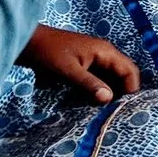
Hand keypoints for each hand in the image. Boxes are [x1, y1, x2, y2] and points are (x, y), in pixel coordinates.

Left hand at [18, 24, 140, 103]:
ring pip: (110, 79)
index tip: (123, 109)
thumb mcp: (68, 71)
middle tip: (113, 113)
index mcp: (105, 52)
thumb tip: (109, 99)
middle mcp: (104, 54)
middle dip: (120, 94)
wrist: (26, 43)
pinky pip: (98, 80)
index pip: (130, 71)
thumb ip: (89, 84)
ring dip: (108, 94)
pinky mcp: (84, 65)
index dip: (131, 90)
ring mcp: (94, 60)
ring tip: (102, 111)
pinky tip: (89, 104)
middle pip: (122, 76)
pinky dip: (97, 91)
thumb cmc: (47, 53)